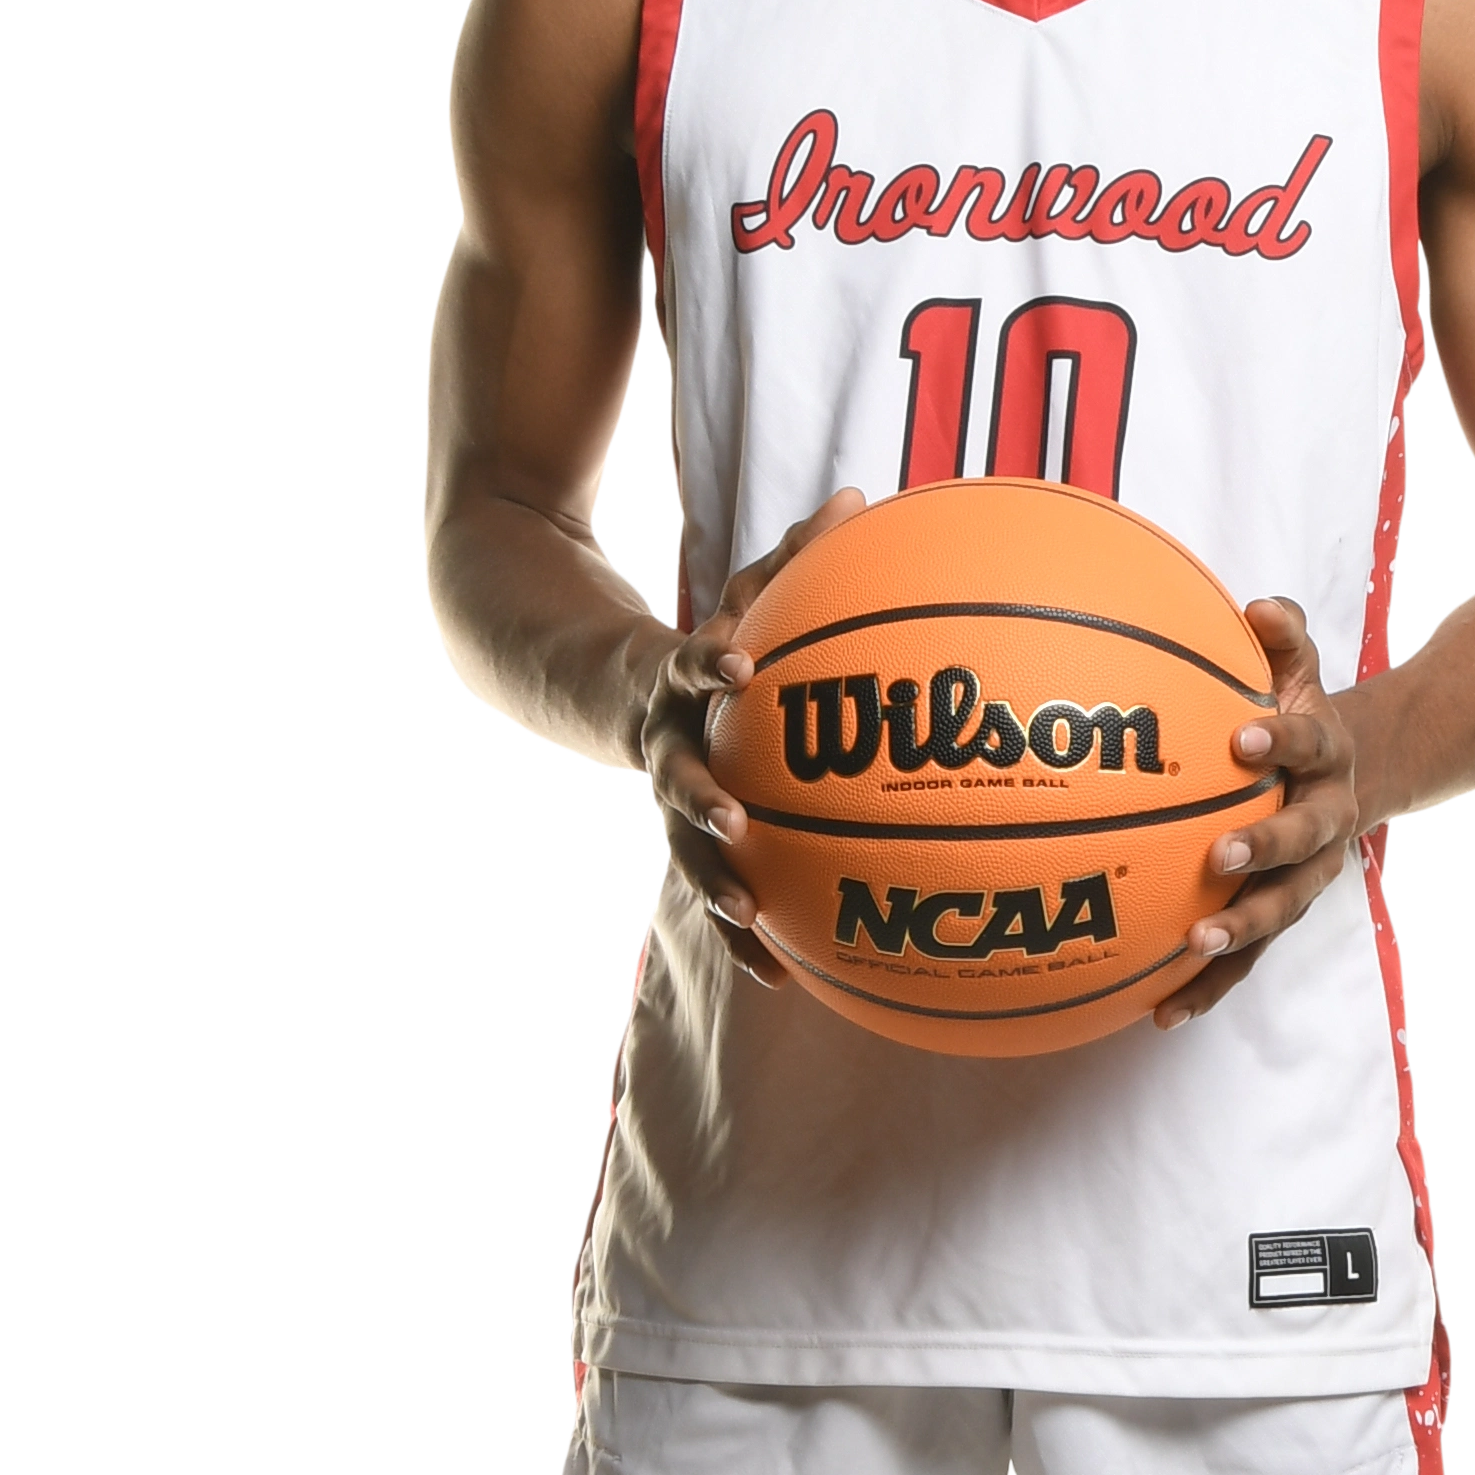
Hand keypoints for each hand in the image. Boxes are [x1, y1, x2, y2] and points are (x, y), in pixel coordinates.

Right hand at [635, 487, 864, 992]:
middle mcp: (664, 746)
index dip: (707, 665)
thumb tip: (862, 495)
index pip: (688, 667)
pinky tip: (779, 979)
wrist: (612, 692)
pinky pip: (714, 893)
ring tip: (747, 916)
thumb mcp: (743, 595)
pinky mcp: (687, 841)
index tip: (738, 665)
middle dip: (699, 799)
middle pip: (672, 777)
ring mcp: (669, 802)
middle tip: (732, 820)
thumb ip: (794, 555)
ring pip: (683, 848)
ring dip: (712, 884)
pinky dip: (741, 935)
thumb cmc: (711, 642)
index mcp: (678, 685)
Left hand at [1153, 598, 1363, 1029]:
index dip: (1284, 741)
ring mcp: (1306, 878)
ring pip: (1279, 912)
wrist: (1359, 777)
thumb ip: (1285, 635)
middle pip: (1302, 842)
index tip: (1245, 737)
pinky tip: (1160, 1014)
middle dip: (1263, 850)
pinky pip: (1247, 959)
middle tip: (1219, 856)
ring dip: (1240, 933)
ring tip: (1194, 947)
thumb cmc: (1301, 714)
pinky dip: (1208, 987)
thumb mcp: (1302, 669)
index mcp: (1329, 758)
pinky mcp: (1279, 918)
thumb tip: (1259, 604)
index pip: (1311, 744)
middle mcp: (1327, 822)